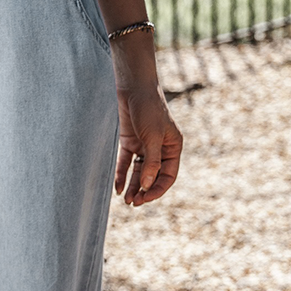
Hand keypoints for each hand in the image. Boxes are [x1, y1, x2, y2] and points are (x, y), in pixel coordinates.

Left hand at [114, 80, 182, 205]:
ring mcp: (144, 146)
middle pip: (153, 176)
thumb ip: (152, 161)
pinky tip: (117, 188)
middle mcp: (160, 149)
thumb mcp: (152, 136)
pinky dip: (122, 175)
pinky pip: (126, 163)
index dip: (158, 189)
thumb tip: (149, 185)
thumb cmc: (149, 109)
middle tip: (133, 203)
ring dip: (133, 186)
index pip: (168, 175)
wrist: (133, 87)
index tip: (146, 198)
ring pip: (140, 172)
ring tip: (126, 200)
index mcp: (173, 148)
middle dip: (144, 190)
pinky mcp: (130, 142)